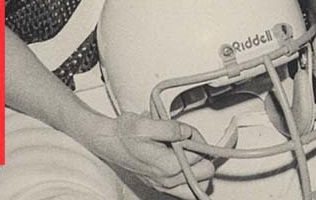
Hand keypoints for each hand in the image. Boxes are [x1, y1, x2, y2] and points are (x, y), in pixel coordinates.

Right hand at [89, 112, 215, 198]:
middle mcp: (167, 180)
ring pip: (200, 185)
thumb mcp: (146, 123)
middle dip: (201, 154)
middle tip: (188, 142)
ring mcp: (165, 185)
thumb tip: (187, 133)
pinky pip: (187, 191)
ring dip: (198, 168)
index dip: (196, 139)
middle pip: (206, 173)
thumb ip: (171, 128)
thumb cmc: (124, 133)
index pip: (200, 155)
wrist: (109, 141)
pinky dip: (191, 178)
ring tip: (187, 153)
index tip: (186, 132)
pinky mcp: (162, 185)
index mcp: (166, 166)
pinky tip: (186, 165)